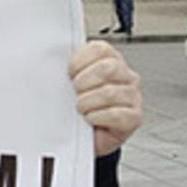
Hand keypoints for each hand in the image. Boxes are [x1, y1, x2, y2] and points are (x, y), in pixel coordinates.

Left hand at [68, 41, 142, 155]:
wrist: (87, 137)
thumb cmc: (80, 106)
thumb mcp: (73, 83)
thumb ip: (68, 70)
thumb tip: (52, 65)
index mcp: (111, 60)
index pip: (100, 49)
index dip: (80, 60)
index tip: (69, 73)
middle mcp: (126, 76)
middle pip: (108, 68)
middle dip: (84, 81)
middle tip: (75, 91)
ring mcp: (133, 96)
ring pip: (109, 92)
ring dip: (88, 102)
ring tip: (81, 108)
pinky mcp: (134, 117)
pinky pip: (115, 114)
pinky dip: (96, 117)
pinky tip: (90, 118)